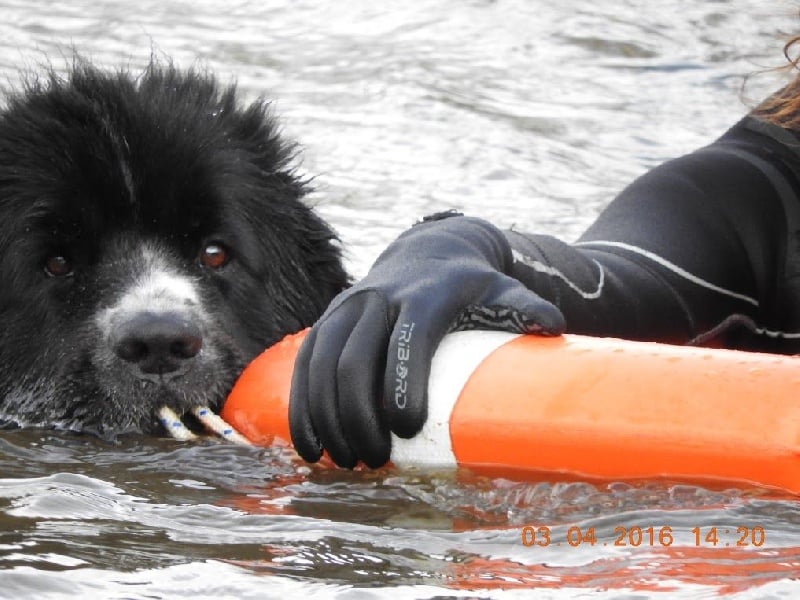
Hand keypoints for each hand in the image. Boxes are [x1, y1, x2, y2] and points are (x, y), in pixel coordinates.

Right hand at [289, 212, 564, 467]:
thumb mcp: (502, 290)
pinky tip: (311, 445)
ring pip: (322, 366)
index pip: (408, 339)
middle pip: (355, 361)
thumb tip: (555, 330)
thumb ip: (526, 309)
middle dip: (359, 417)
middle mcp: (377, 298)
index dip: (402, 384)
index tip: (406, 430)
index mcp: (423, 295)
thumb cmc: (471, 285)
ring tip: (346, 462)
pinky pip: (304, 365)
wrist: (427, 252)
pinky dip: (303, 407)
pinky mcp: (327, 320)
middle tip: (376, 461)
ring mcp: (346, 308)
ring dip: (327, 419)